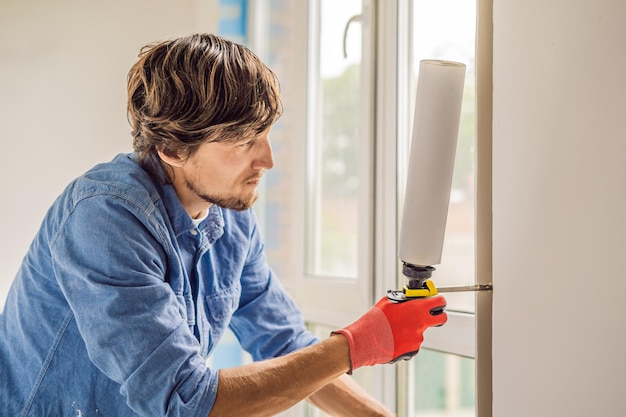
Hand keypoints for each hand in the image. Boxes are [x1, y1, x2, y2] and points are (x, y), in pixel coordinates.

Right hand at [332, 295, 446, 371]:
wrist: (365, 341)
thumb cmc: (374, 321)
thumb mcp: (388, 302)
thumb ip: (403, 301)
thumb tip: (408, 300)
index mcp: (416, 309)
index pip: (439, 302)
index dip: (439, 301)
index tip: (437, 301)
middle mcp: (421, 324)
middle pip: (441, 319)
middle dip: (437, 316)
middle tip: (428, 315)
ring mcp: (418, 338)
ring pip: (421, 331)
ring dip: (413, 329)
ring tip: (395, 329)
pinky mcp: (413, 350)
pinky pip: (413, 342)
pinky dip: (406, 340)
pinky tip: (393, 338)